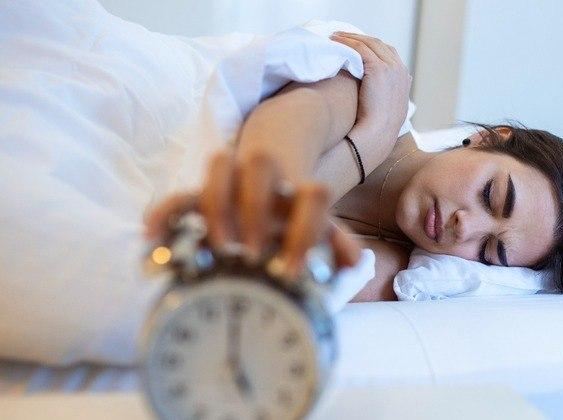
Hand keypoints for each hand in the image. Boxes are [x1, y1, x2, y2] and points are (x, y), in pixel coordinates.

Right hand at [144, 150, 361, 279]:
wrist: (276, 177)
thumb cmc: (298, 217)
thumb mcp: (321, 229)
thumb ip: (337, 243)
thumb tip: (353, 262)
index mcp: (301, 190)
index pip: (314, 194)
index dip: (306, 230)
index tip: (292, 272)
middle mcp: (270, 178)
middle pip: (263, 165)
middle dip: (255, 209)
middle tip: (250, 254)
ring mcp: (235, 180)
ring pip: (221, 165)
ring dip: (215, 203)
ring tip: (214, 247)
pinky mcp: (204, 192)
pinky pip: (182, 192)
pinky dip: (167, 212)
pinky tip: (152, 235)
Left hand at [329, 31, 411, 171]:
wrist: (377, 135)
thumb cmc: (376, 129)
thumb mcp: (386, 111)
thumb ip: (383, 97)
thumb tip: (371, 96)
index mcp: (404, 79)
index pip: (388, 53)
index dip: (371, 47)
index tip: (355, 46)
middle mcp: (400, 70)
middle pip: (379, 44)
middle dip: (360, 38)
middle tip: (342, 37)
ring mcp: (391, 68)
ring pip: (369, 43)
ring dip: (351, 37)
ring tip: (334, 37)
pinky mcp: (378, 68)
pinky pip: (360, 48)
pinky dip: (347, 42)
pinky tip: (334, 42)